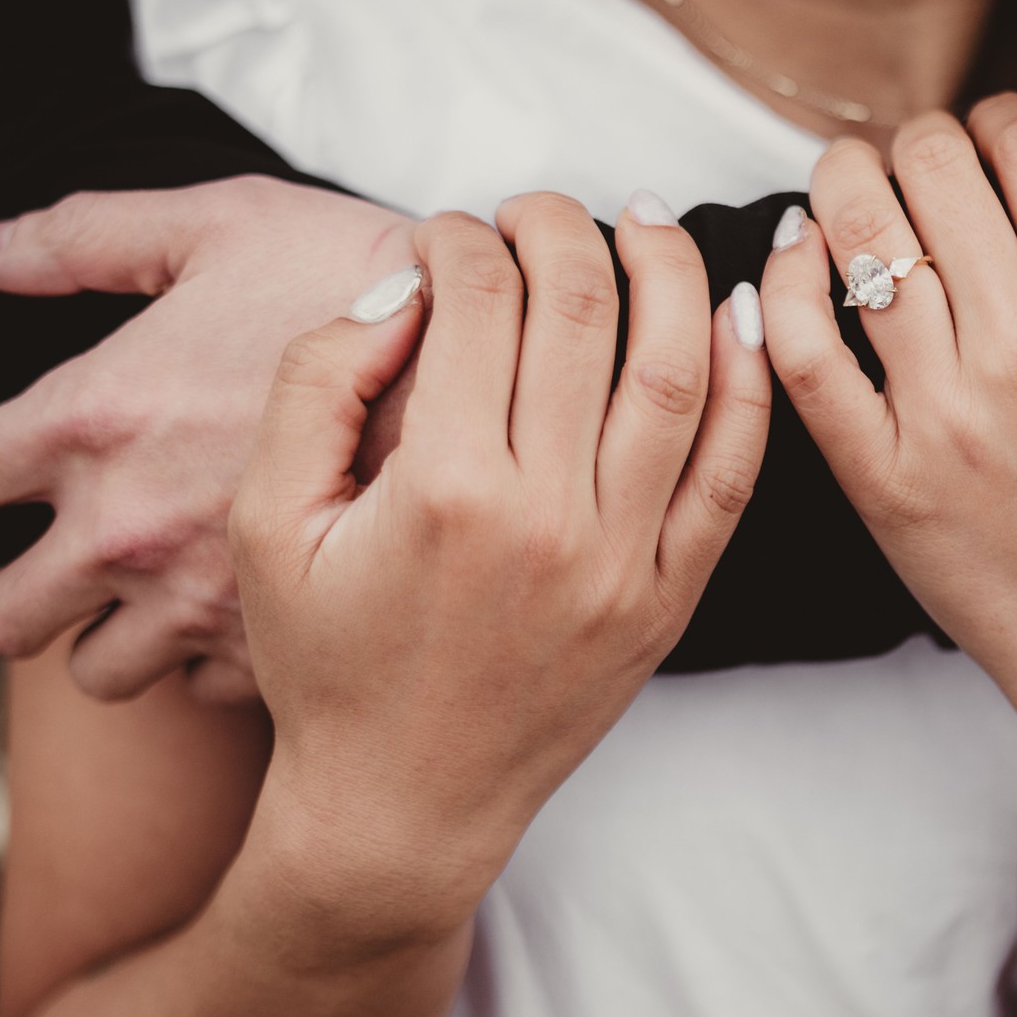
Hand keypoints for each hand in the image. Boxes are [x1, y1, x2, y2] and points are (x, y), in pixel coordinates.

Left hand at [0, 177, 422, 701]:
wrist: (494, 367)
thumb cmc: (354, 274)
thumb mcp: (219, 223)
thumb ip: (89, 236)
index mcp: (91, 421)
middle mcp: (126, 529)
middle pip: (6, 623)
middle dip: (16, 605)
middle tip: (50, 579)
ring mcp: (201, 600)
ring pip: (101, 677)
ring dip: (111, 645)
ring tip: (153, 607)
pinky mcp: (279, 641)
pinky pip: (207, 690)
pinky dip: (212, 662)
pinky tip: (245, 618)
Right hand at [232, 195, 769, 928]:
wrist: (404, 805)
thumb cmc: (327, 665)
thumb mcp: (269, 524)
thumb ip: (316, 385)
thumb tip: (403, 290)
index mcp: (445, 488)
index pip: (481, 299)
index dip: (461, 237)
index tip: (445, 236)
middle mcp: (551, 516)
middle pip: (586, 309)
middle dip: (561, 227)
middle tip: (535, 211)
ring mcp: (625, 559)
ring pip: (679, 371)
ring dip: (668, 273)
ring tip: (641, 225)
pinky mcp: (670, 596)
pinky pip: (734, 471)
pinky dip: (748, 383)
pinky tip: (735, 317)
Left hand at [758, 92, 1016, 728]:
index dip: (1002, 115)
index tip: (995, 139)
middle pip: (932, 170)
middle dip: (922, 140)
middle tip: (921, 164)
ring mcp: (941, 416)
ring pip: (857, 240)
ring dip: (844, 184)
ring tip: (852, 188)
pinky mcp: (879, 474)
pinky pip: (802, 351)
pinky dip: (784, 284)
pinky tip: (798, 257)